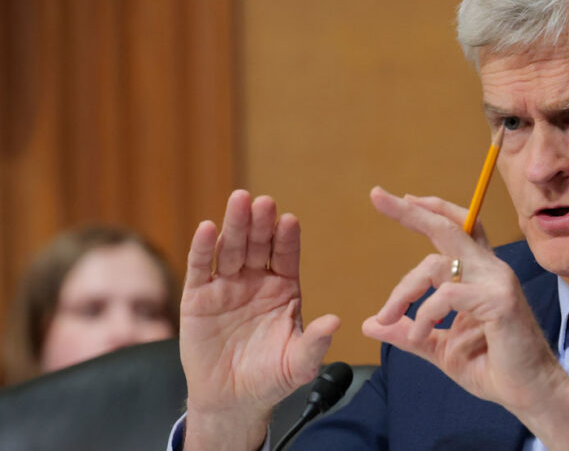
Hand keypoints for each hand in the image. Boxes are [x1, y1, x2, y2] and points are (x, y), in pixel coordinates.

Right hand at [180, 190, 339, 449]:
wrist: (232, 400)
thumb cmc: (271, 378)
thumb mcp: (298, 364)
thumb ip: (315, 342)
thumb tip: (336, 322)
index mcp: (284, 290)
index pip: (287, 257)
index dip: (287, 239)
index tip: (290, 221)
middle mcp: (256, 281)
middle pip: (259, 246)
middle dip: (261, 224)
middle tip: (263, 201)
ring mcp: (227, 286)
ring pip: (231, 249)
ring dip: (235, 226)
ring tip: (239, 202)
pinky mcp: (198, 298)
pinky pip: (201, 269)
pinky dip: (203, 248)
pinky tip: (207, 228)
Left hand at [362, 188, 568, 449]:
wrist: (528, 393)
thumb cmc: (492, 367)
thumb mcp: (439, 347)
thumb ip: (409, 332)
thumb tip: (370, 323)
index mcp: (479, 274)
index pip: (457, 229)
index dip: (431, 211)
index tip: (400, 199)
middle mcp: (490, 269)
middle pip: (449, 227)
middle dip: (411, 211)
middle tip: (378, 196)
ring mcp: (497, 281)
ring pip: (437, 265)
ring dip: (403, 290)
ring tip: (387, 317)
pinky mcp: (499, 301)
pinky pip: (448, 296)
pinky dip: (426, 314)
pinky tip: (420, 334)